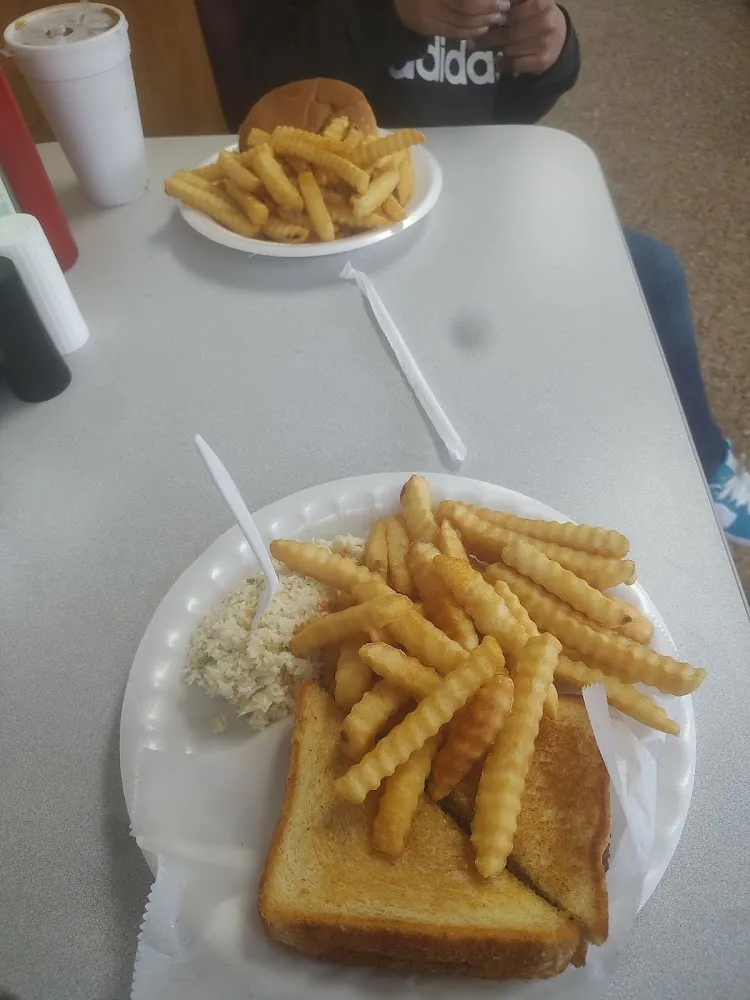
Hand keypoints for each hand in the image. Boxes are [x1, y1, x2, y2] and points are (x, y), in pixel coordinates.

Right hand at [394, 0, 511, 40]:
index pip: (467, 1)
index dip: (486, 2)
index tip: (502, 0)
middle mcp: (430, 0)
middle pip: (465, 10)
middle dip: (487, 12)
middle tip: (503, 10)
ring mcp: (425, 14)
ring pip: (459, 24)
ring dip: (481, 24)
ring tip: (495, 19)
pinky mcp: (423, 26)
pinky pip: (450, 32)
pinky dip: (468, 33)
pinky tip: (480, 29)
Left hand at [485, 0, 566, 73]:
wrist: (560, 38)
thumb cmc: (536, 16)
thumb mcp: (527, 3)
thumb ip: (509, 5)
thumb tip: (486, 12)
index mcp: (540, 2)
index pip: (509, 9)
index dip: (496, 15)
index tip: (484, 20)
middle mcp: (545, 20)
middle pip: (507, 31)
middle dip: (489, 35)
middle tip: (473, 40)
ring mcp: (545, 42)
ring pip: (509, 48)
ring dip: (497, 49)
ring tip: (489, 47)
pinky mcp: (542, 60)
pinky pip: (514, 64)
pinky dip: (504, 64)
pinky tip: (500, 62)